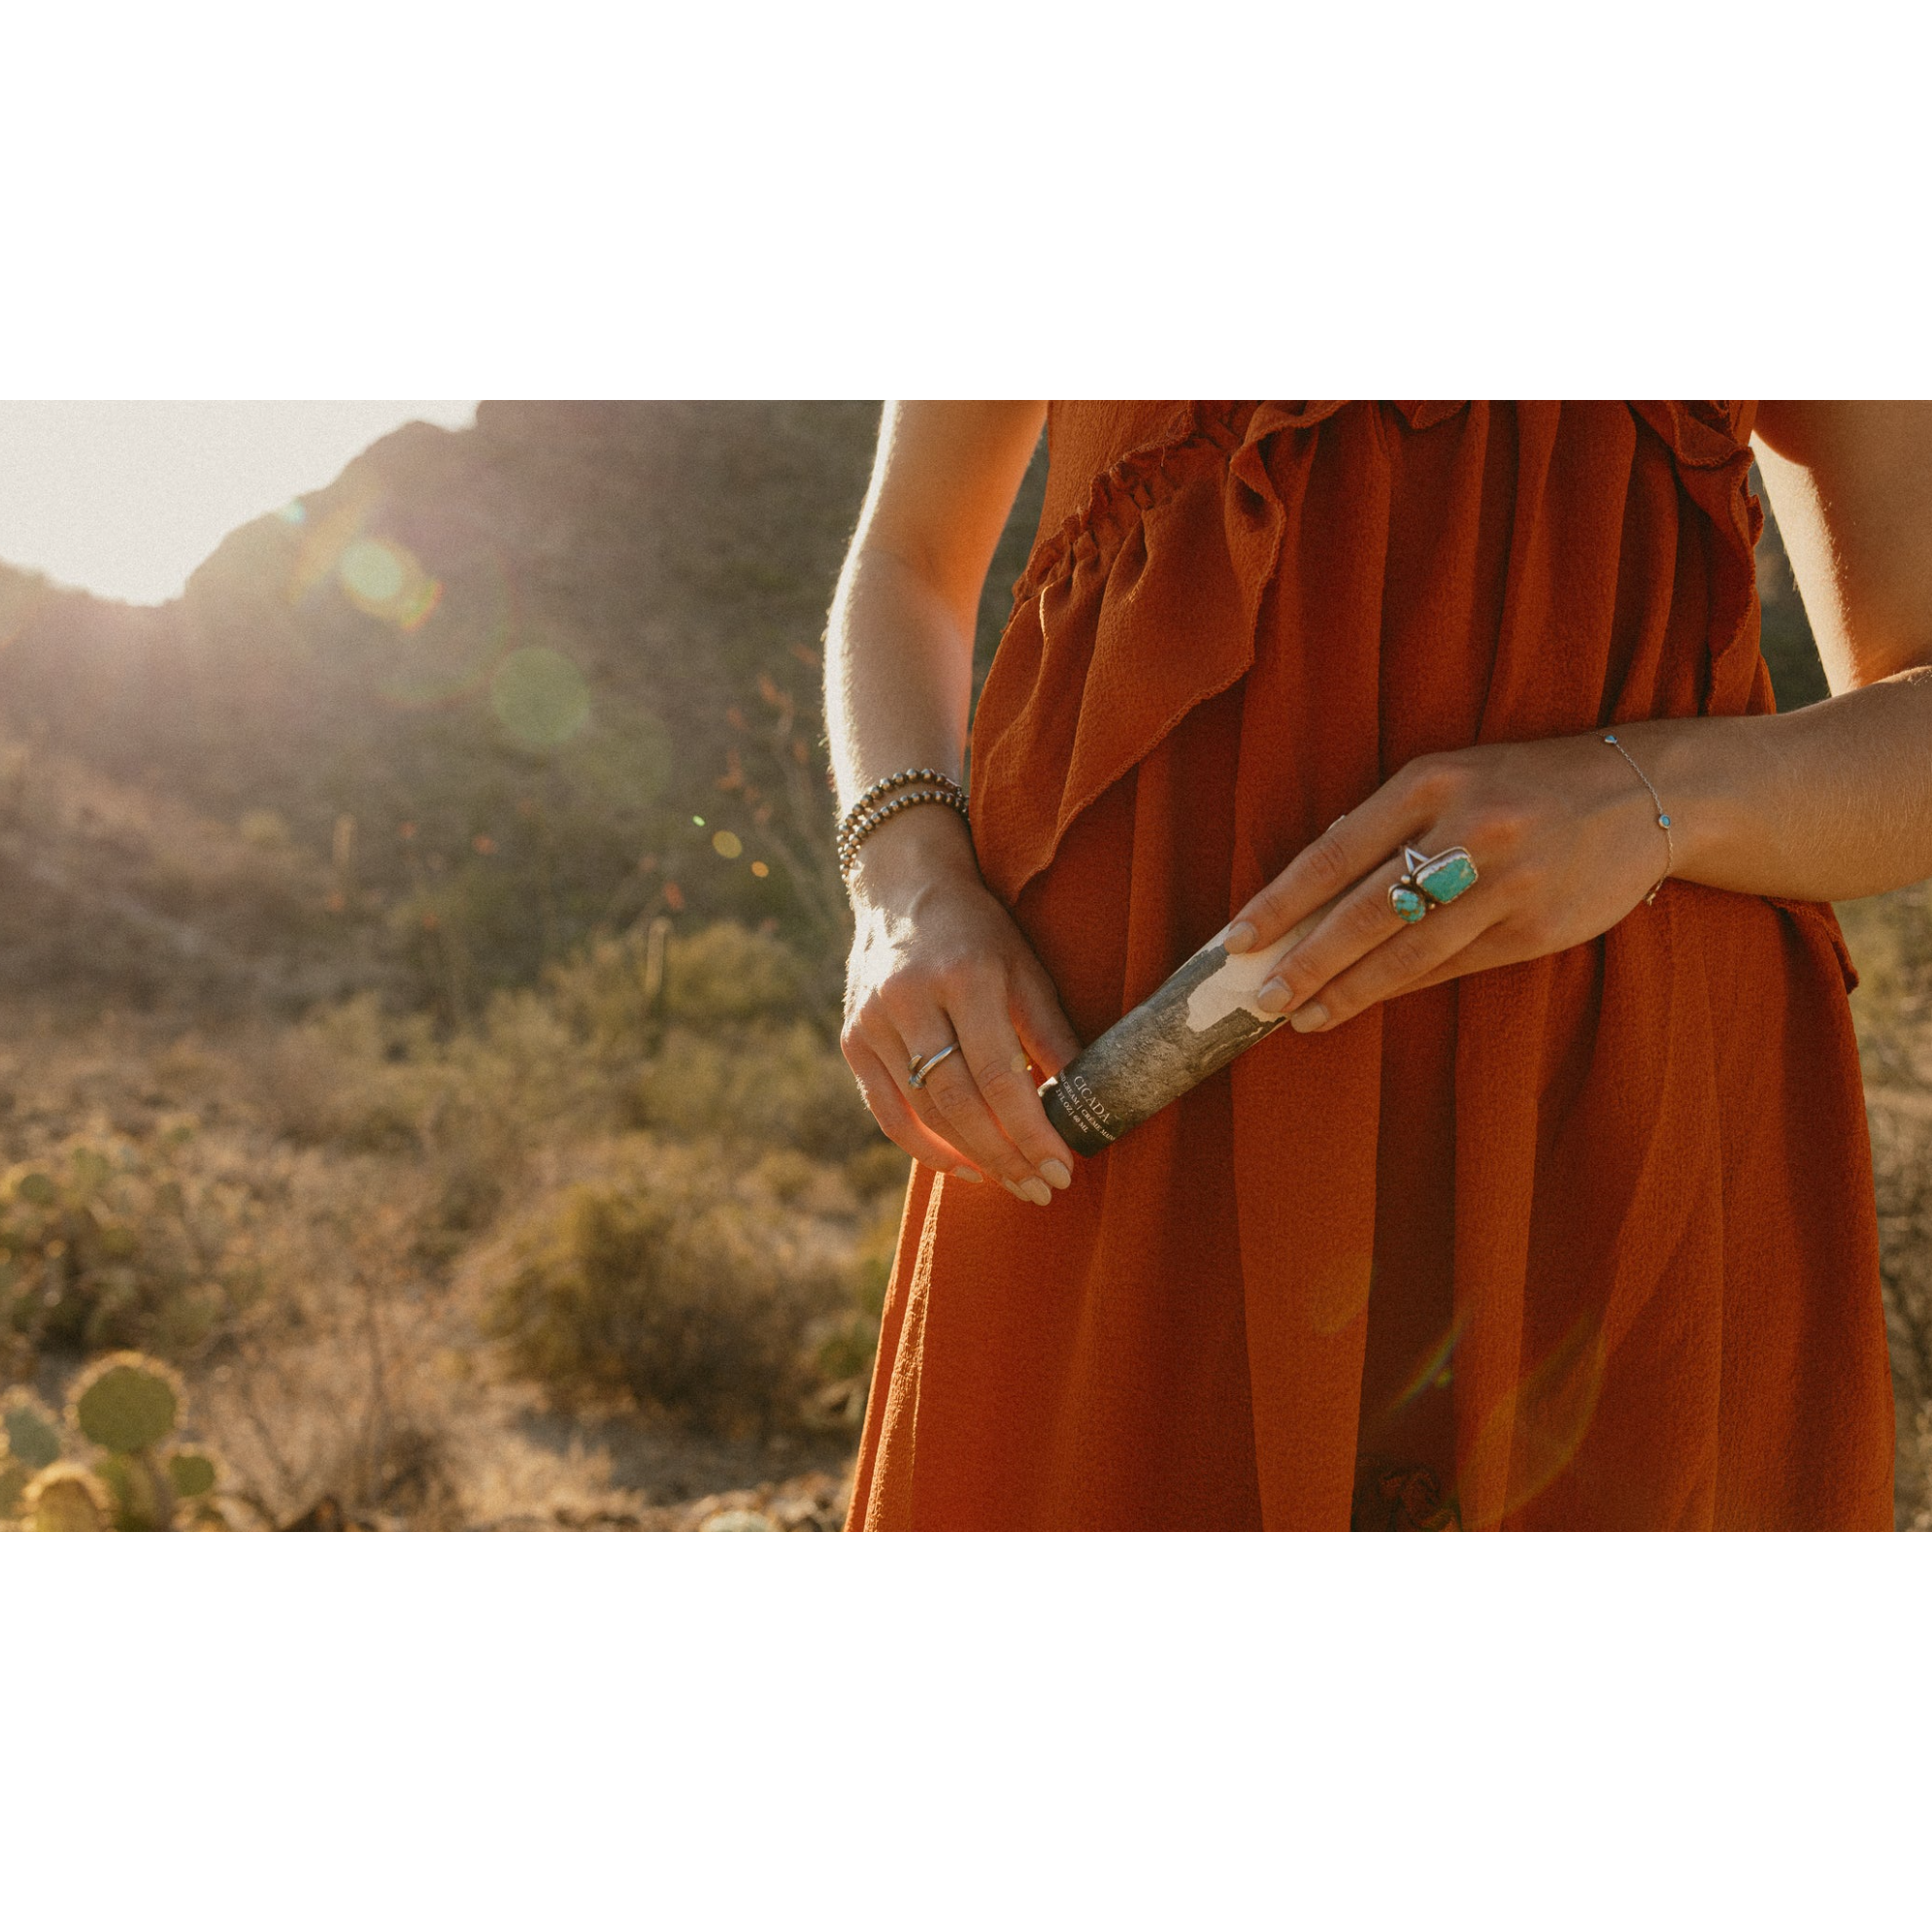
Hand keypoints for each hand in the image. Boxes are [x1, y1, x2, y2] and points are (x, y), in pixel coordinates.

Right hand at [840, 812, 1082, 1203]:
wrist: (903, 890)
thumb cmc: (979, 933)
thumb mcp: (1025, 969)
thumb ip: (1050, 1035)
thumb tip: (1086, 1103)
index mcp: (964, 976)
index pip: (999, 1074)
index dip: (1031, 1129)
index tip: (1062, 1168)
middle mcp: (911, 998)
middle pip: (958, 1102)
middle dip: (1005, 1155)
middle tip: (1041, 1188)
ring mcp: (873, 1020)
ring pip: (922, 1112)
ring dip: (970, 1158)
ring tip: (1012, 1181)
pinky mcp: (852, 1038)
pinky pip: (886, 1110)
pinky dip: (923, 1146)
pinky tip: (961, 1165)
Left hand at [1223, 730, 1680, 1030]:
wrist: (1644, 791)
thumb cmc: (1523, 785)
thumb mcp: (1453, 779)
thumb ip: (1390, 827)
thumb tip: (1310, 895)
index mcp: (1432, 782)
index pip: (1336, 852)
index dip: (1281, 901)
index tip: (1237, 939)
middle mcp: (1468, 829)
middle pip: (1366, 911)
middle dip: (1306, 961)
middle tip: (1262, 998)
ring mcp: (1507, 882)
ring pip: (1408, 950)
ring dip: (1348, 990)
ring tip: (1303, 1016)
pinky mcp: (1536, 925)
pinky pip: (1452, 965)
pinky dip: (1402, 986)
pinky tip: (1363, 1001)